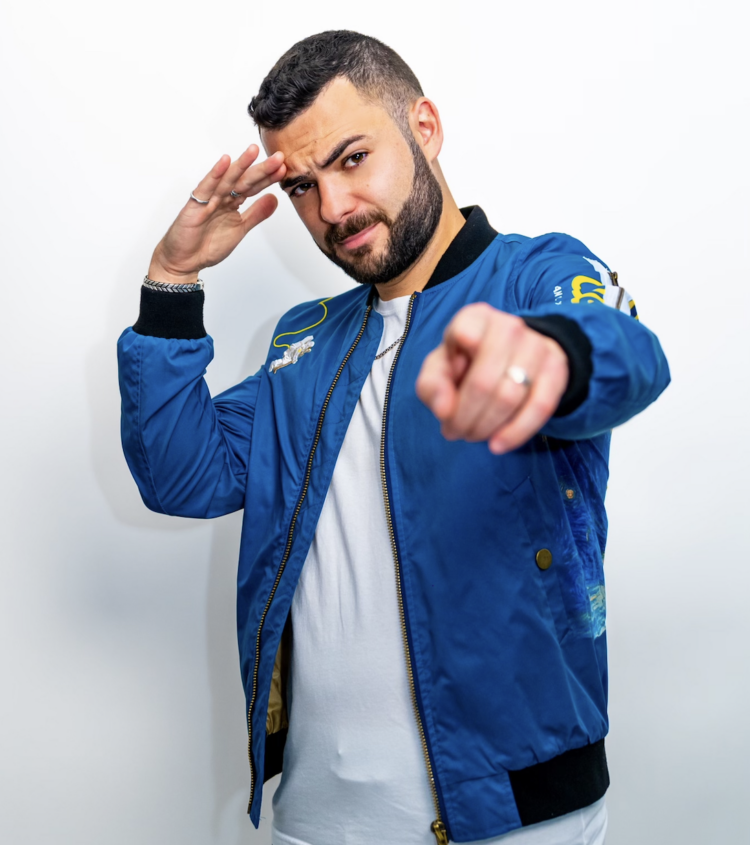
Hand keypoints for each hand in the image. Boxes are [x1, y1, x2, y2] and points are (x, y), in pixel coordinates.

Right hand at [148, 145, 286, 283]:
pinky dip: (215, 174)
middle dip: (261, 169)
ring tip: (254, 151)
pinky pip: (206, 188)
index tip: (284, 169)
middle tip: (278, 157)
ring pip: (227, 180)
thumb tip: (275, 199)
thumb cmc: (207, 245)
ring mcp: (208, 199)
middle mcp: (221, 197)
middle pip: (244, 180)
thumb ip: (256, 214)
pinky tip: (225, 161)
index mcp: (232, 202)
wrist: (184, 261)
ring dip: (241, 165)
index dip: (268, 178)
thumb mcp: (240, 229)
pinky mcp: (195, 205)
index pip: (253, 187)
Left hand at [415, 303, 568, 453]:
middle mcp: (508, 325)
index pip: (462, 338)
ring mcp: (537, 345)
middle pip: (483, 381)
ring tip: (473, 436)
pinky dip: (516, 432)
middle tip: (455, 433)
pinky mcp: (557, 368)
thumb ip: (432, 386)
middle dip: (464, 417)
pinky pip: (541, 406)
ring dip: (486, 427)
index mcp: (475, 317)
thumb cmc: (466, 363)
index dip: (447, 381)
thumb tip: (443, 410)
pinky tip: (498, 445)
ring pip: (511, 396)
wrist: (513, 356)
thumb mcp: (439, 369)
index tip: (443, 399)